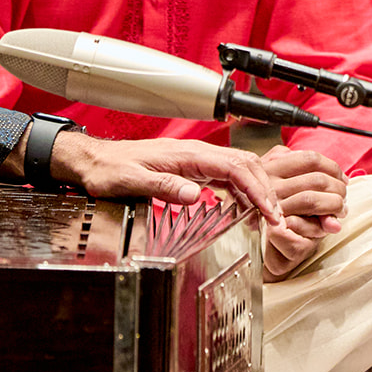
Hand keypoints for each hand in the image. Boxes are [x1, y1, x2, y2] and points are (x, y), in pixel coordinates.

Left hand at [44, 133, 283, 228]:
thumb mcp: (132, 181)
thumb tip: (197, 195)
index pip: (236, 169)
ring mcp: (196, 160)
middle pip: (246, 165)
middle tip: (278, 218)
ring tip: (269, 214)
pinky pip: (227, 175)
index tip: (270, 211)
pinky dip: (244, 189)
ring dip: (259, 189)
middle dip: (268, 190)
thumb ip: (165, 187)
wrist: (94, 160)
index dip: (258, 190)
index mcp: (188, 155)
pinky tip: (247, 204)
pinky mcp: (192, 169)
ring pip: (240, 168)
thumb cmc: (110, 169)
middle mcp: (197, 154)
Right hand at [258, 145, 348, 280]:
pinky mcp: (274, 230)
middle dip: (338, 189)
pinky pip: (306, 224)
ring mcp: (269, 207)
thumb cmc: (279, 210)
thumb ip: (314, 187)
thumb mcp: (291, 188)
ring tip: (339, 212)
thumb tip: (339, 201)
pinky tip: (324, 228)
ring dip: (334, 206)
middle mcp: (268, 185)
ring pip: (311, 199)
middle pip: (317, 179)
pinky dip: (320, 227)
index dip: (333, 168)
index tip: (343, 180)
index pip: (310, 159)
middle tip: (343, 200)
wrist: (260, 246)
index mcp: (271, 167)